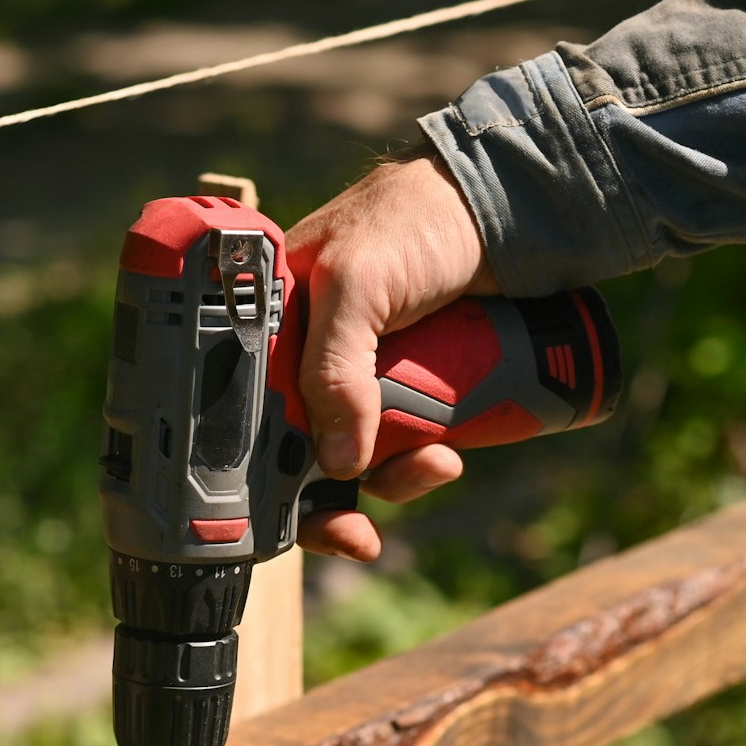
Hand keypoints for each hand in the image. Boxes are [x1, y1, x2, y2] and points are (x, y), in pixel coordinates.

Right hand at [285, 154, 499, 560]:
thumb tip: (337, 462)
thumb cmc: (418, 219)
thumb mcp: (359, 281)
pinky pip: (404, 448)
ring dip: (392, 482)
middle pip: (295, 452)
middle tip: (356, 537)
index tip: (279, 518)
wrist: (508, 208)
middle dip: (327, 502)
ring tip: (438, 465)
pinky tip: (450, 459)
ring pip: (356, 459)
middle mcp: (306, 356)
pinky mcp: (413, 389)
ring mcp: (362, 376)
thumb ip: (334, 365)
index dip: (252, 474)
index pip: (238, 410)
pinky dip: (423, 467)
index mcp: (268, 324)